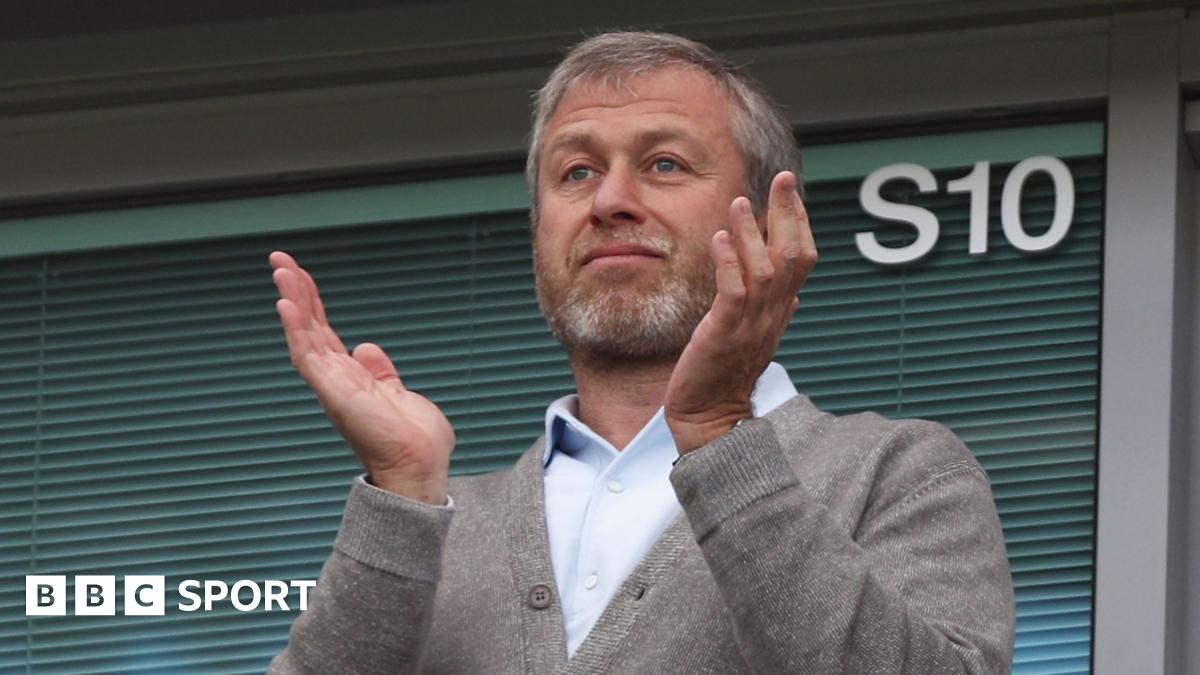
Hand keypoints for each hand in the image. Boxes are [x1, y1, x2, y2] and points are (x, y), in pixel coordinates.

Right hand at [269, 251, 453, 504]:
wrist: (419, 467)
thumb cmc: (414, 441)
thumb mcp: (398, 395)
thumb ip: (380, 372)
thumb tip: (366, 348)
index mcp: (350, 378)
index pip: (324, 332)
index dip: (311, 302)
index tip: (300, 273)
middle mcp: (335, 380)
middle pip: (309, 327)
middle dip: (294, 292)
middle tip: (279, 259)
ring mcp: (331, 386)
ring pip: (303, 335)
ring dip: (291, 301)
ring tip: (280, 269)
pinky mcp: (333, 392)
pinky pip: (307, 356)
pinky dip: (296, 329)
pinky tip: (286, 304)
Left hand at [664, 171, 816, 453]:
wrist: (711, 418)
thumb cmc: (726, 376)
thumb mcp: (755, 338)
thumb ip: (774, 313)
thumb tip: (794, 296)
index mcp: (779, 311)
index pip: (802, 260)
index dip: (799, 223)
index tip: (791, 191)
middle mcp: (772, 314)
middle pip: (793, 257)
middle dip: (789, 215)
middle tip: (784, 179)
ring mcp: (751, 325)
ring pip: (764, 270)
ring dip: (753, 233)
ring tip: (741, 203)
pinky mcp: (724, 334)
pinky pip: (734, 294)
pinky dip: (729, 264)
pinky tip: (721, 239)